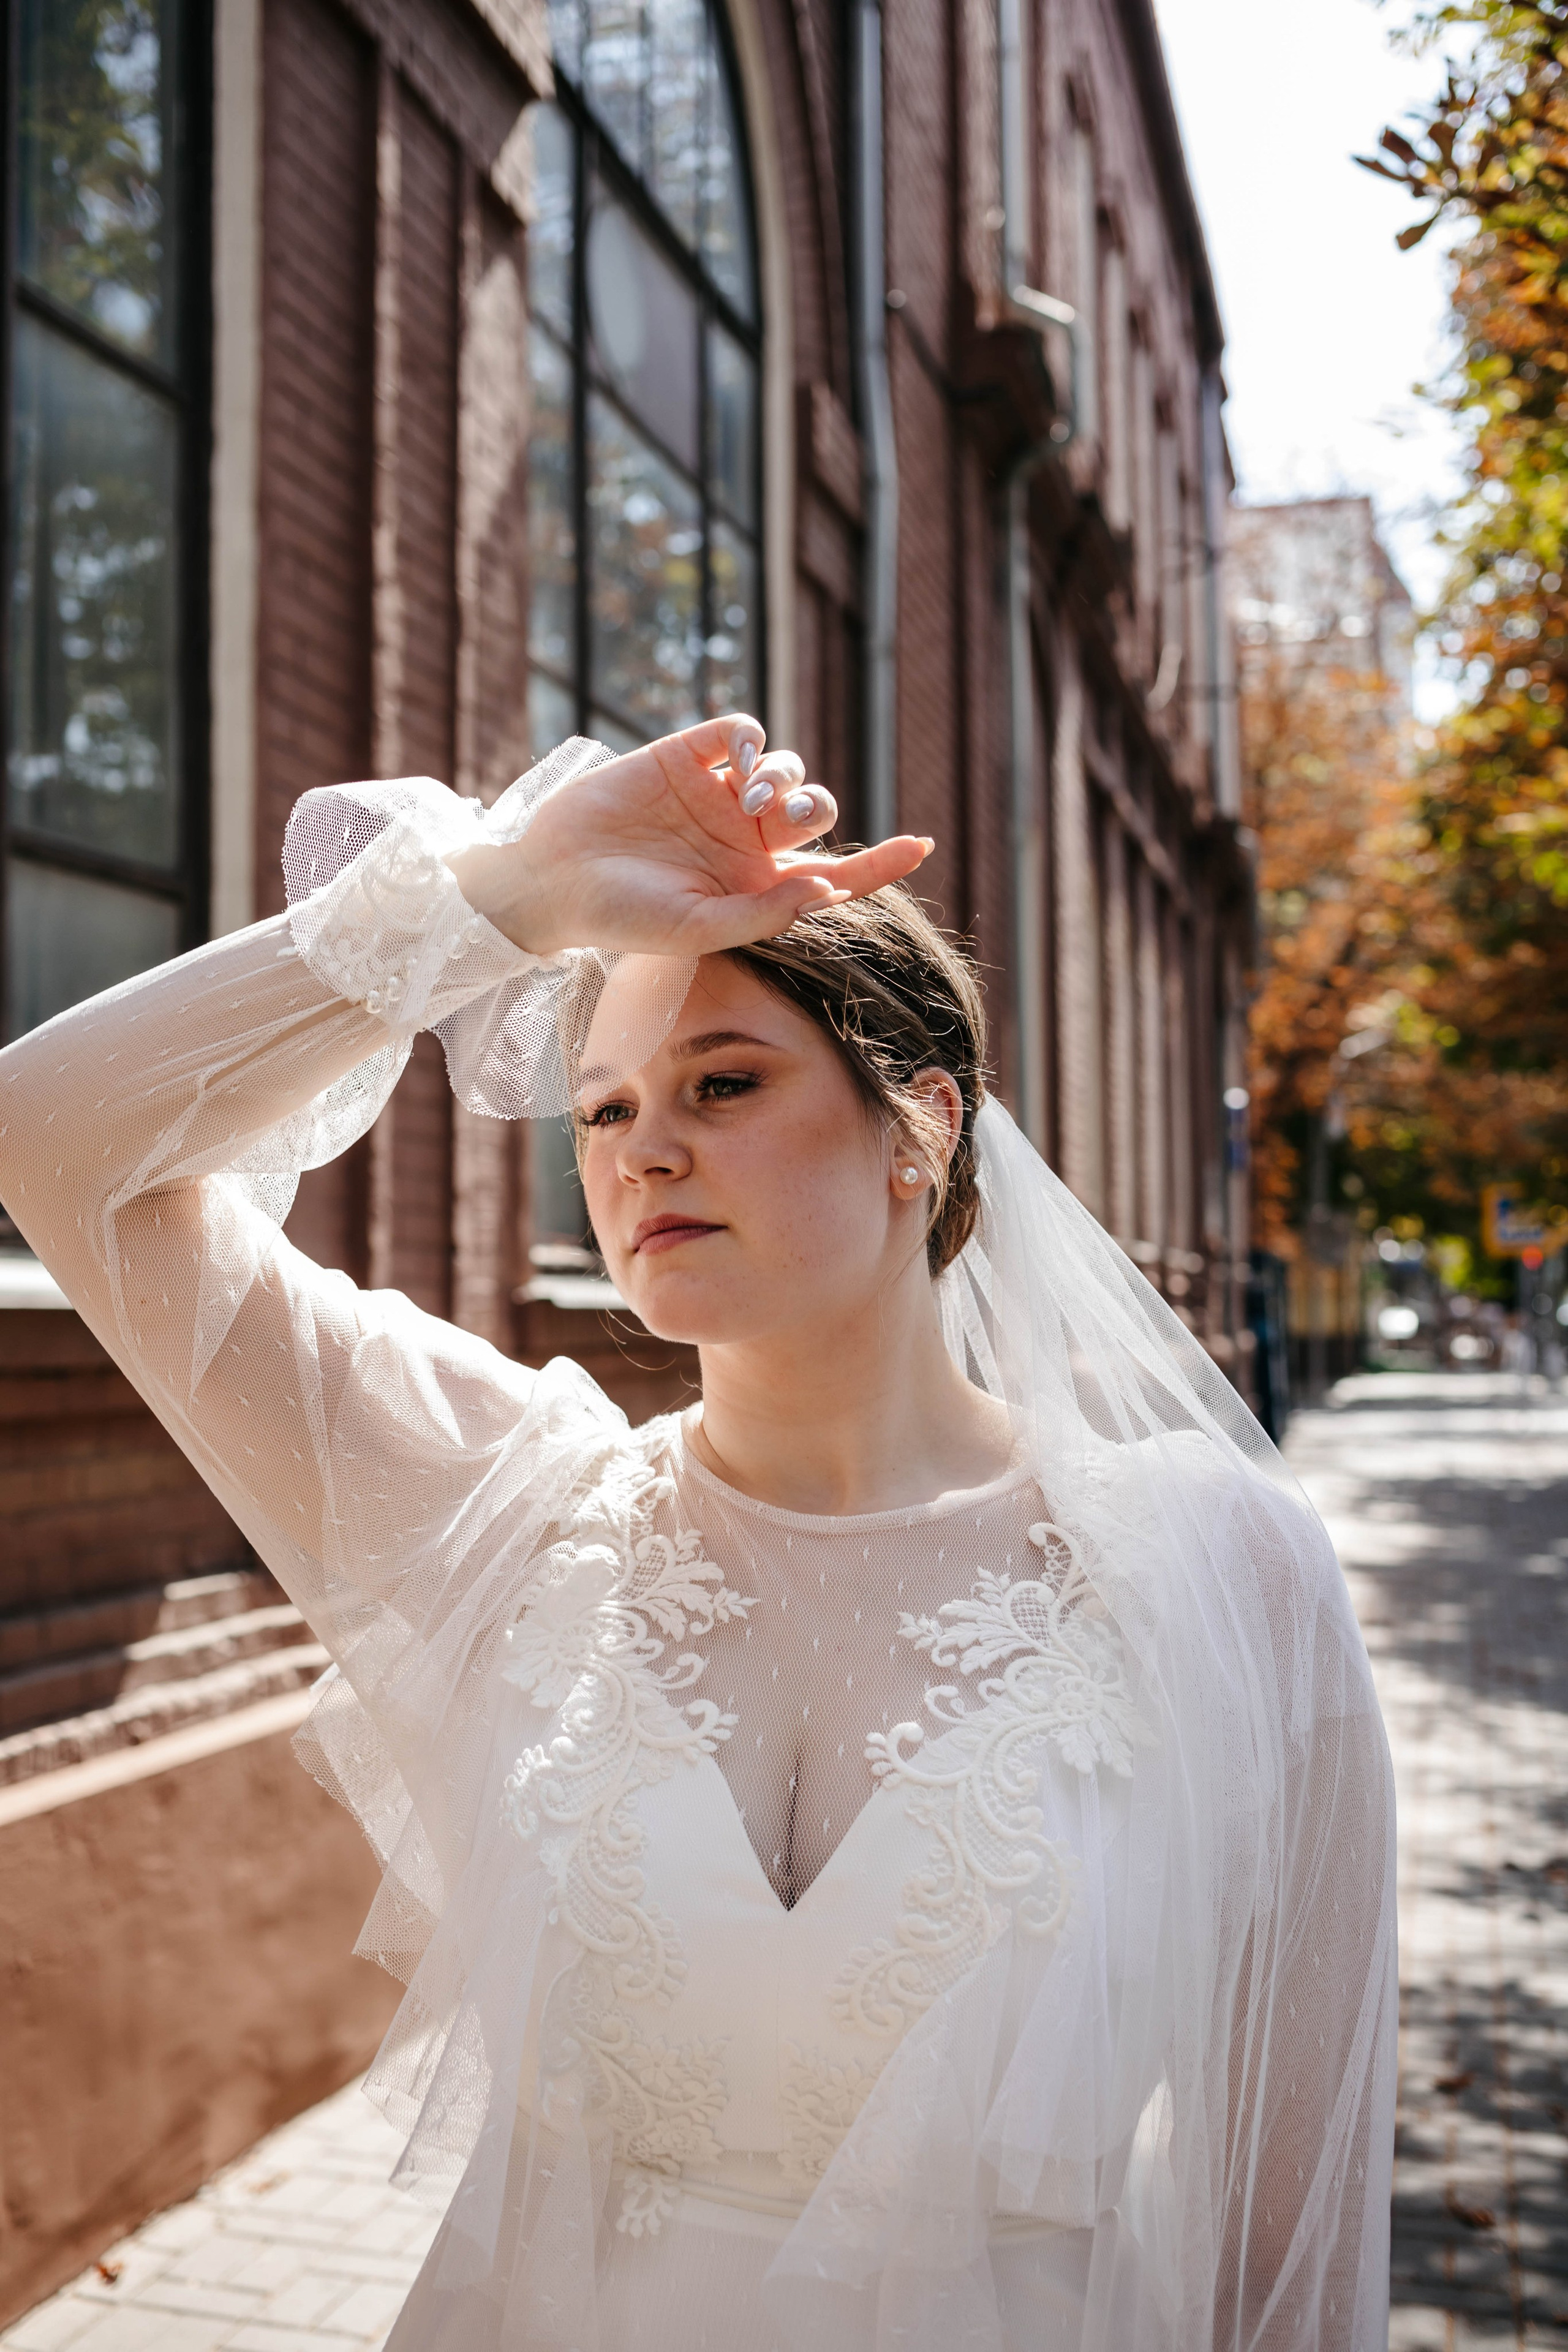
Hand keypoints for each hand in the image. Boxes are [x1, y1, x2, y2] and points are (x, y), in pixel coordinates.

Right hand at [444, 715, 932, 959]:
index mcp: (756, 887)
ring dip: (784, 780)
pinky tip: (738, 762)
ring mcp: (716, 795)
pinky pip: (743, 731)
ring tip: (747, 800)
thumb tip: (828, 887)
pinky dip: (753, 739)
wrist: (552, 880)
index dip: (881, 861)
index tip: (923, 845)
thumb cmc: (621, 918)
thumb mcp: (697, 930)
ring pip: (786, 770)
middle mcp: (744, 840)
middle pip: (815, 812)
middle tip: (776, 823)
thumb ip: (764, 914)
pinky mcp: (686, 756)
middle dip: (813, 810)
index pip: (836, 874)